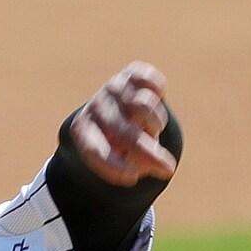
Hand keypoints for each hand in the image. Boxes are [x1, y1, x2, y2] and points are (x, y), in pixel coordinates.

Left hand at [68, 62, 176, 186]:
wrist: (119, 111)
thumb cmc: (120, 144)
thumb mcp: (123, 161)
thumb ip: (140, 164)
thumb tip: (163, 165)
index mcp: (83, 132)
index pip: (95, 150)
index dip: (113, 165)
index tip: (133, 177)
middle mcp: (96, 107)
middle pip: (126, 133)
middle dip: (148, 153)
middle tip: (168, 169)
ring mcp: (113, 87)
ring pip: (144, 106)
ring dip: (155, 124)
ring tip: (152, 130)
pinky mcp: (132, 73)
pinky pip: (153, 82)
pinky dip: (159, 92)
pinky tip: (155, 101)